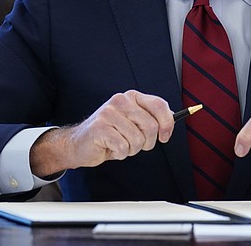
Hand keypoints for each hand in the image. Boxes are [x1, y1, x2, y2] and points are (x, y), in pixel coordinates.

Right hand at [30, 90, 173, 176]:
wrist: (80, 144)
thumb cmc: (110, 134)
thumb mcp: (132, 122)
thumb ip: (150, 118)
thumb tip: (171, 121)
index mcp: (131, 97)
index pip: (159, 105)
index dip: (167, 123)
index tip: (165, 136)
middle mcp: (120, 101)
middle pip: (151, 126)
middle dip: (147, 142)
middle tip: (136, 144)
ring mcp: (109, 113)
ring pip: (138, 140)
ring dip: (132, 149)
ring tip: (120, 145)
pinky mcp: (100, 128)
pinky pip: (123, 148)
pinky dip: (120, 154)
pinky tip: (111, 148)